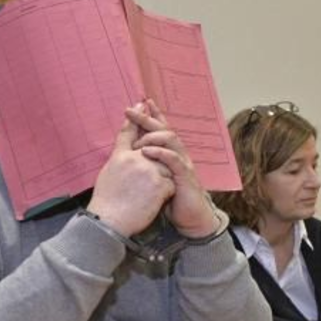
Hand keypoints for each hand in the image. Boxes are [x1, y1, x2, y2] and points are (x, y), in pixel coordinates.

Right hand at [87, 104, 176, 236]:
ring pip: (165, 165)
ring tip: (149, 191)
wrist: (109, 223)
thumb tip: (128, 146)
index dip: (137, 117)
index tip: (143, 103)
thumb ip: (119, 155)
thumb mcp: (108, 173)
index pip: (129, 133)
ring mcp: (149, 171)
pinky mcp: (160, 185)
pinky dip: (166, 192)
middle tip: (157, 143)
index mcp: (120, 156)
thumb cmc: (106, 202)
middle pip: (153, 146)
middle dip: (157, 149)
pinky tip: (157, 201)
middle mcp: (134, 159)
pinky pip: (170, 182)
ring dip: (162, 177)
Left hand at [128, 98, 217, 238]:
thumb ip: (148, 165)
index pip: (162, 129)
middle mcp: (179, 154)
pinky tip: (147, 151)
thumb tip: (130, 155)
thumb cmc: (172, 199)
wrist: (190, 218)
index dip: (153, 114)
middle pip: (165, 129)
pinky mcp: (185, 176)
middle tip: (132, 110)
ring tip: (136, 137)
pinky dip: (160, 153)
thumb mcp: (157, 178)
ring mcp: (183, 164)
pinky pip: (174, 159)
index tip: (141, 102)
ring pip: (171, 140)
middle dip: (148, 118)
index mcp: (172, 153)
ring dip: (152, 135)